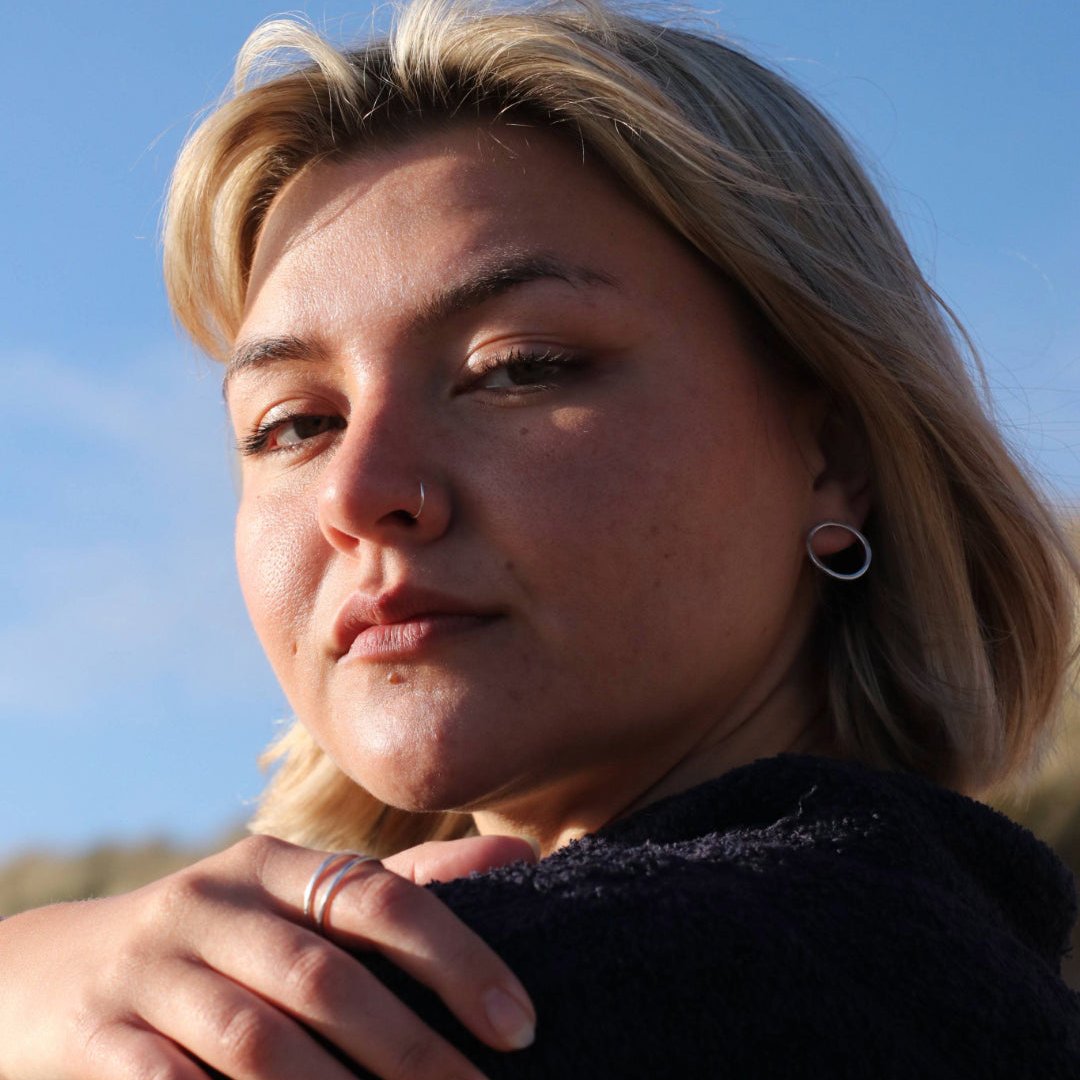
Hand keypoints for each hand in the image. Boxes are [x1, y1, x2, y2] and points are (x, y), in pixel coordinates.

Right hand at [0, 833, 536, 1078]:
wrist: (58, 967)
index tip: (520, 1027)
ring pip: (252, 1039)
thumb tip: (522, 855)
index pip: (381, 898)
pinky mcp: (98, 1032)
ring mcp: (152, 966)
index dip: (456, 959)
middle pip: (323, 977)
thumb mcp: (301, 898)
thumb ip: (405, 887)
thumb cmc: (221, 937)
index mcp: (278, 865)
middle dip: (407, 1049)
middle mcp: (216, 901)